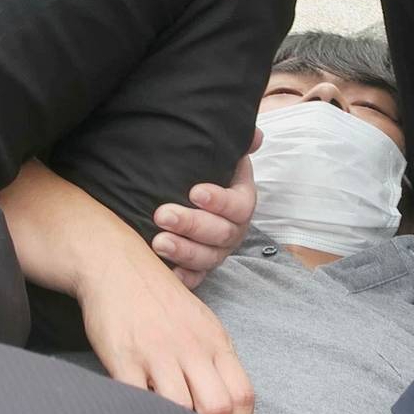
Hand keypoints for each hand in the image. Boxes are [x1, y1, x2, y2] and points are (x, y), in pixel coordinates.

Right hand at [76, 251, 254, 413]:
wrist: (117, 266)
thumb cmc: (159, 300)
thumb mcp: (200, 324)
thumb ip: (212, 361)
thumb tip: (223, 408)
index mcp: (216, 342)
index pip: (243, 395)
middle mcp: (192, 347)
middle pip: (217, 406)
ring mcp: (158, 352)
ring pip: (181, 408)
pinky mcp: (124, 357)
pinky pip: (138, 400)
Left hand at [151, 130, 260, 288]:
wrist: (184, 195)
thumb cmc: (202, 173)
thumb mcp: (220, 156)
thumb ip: (235, 144)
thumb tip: (254, 136)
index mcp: (241, 202)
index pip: (239, 205)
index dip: (219, 201)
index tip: (195, 192)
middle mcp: (232, 230)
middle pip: (221, 234)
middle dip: (192, 225)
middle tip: (163, 215)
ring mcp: (217, 251)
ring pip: (207, 258)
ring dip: (184, 251)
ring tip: (158, 242)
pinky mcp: (199, 268)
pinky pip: (196, 278)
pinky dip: (184, 278)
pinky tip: (167, 272)